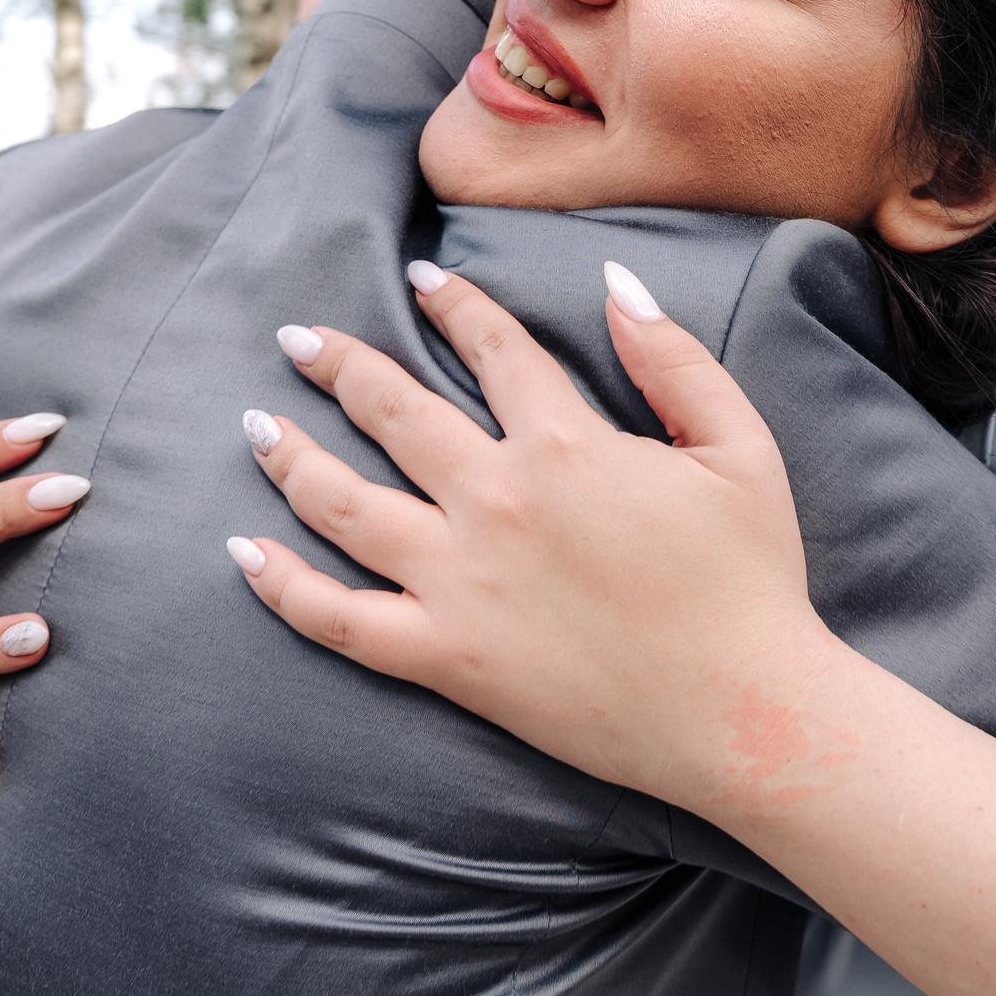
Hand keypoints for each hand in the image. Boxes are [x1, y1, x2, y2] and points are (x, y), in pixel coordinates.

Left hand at [226, 261, 845, 809]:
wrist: (746, 714)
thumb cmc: (753, 580)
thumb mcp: (739, 447)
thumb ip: (675, 358)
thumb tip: (616, 281)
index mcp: (567, 444)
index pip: (491, 349)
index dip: (454, 305)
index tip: (421, 280)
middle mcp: (497, 501)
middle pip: (393, 412)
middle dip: (338, 364)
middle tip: (297, 340)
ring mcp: (461, 583)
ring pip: (344, 505)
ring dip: (292, 457)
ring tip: (257, 427)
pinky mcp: (446, 658)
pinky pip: (340, 619)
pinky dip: (283, 588)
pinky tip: (243, 554)